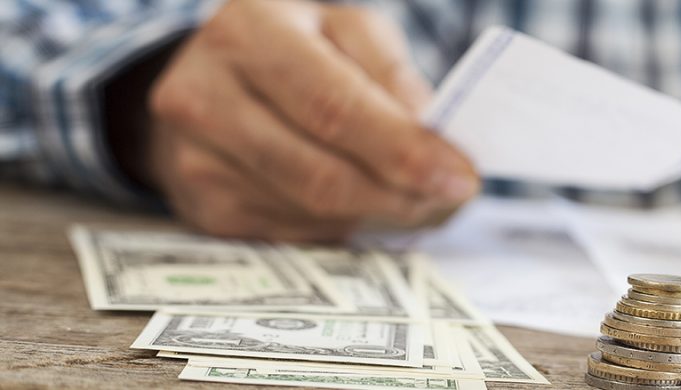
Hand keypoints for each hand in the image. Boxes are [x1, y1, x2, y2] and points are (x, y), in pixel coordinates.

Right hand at [145, 0, 478, 241]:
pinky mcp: (204, 207)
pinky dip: (345, 226)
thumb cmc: (295, 49)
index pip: (334, 106)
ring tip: (422, 201)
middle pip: (320, 174)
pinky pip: (294, 232)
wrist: (206, 77)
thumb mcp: (346, 33)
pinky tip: (370, 207)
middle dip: (401, 195)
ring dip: (381, 215)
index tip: (459, 175)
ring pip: (312, 211)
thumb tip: (436, 142)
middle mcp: (206, 95)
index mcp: (251, 32)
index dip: (402, 150)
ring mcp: (196, 159)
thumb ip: (392, 77)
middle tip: (452, 199)